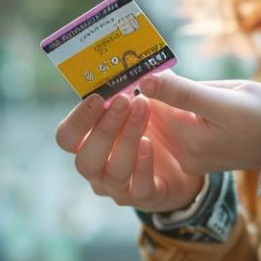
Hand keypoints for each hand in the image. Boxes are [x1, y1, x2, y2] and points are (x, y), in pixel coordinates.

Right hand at [55, 93, 205, 212]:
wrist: (193, 158)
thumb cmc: (160, 123)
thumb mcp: (147, 100)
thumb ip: (135, 84)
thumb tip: (131, 62)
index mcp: (89, 144)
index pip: (67, 138)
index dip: (78, 119)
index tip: (98, 96)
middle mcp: (98, 169)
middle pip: (84, 159)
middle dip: (104, 129)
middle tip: (125, 101)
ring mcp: (120, 187)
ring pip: (113, 172)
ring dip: (128, 139)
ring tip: (144, 109)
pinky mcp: (148, 197)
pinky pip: (140, 189)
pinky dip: (144, 166)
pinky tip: (150, 144)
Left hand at [136, 72, 260, 173]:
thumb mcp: (228, 95)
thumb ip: (184, 91)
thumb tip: (146, 78)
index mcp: (193, 137)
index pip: (151, 103)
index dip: (143, 79)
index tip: (137, 60)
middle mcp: (186, 155)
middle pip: (153, 116)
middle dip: (149, 91)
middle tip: (145, 64)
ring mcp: (190, 161)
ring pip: (162, 123)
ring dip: (161, 101)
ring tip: (172, 82)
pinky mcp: (195, 163)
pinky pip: (173, 132)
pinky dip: (173, 114)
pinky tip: (185, 99)